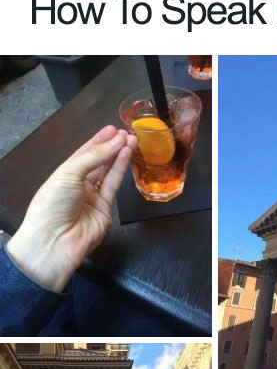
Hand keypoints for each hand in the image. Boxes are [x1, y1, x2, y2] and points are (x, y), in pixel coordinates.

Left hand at [6, 126, 136, 291]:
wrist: (56, 239)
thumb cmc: (54, 203)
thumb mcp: (69, 173)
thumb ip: (94, 157)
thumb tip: (116, 142)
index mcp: (64, 174)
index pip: (84, 153)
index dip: (98, 141)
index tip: (112, 129)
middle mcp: (79, 184)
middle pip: (98, 162)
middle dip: (112, 147)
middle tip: (126, 132)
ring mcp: (93, 197)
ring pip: (108, 172)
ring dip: (119, 155)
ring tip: (131, 140)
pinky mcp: (106, 209)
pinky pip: (113, 185)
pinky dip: (120, 169)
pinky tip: (126, 155)